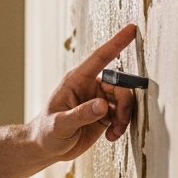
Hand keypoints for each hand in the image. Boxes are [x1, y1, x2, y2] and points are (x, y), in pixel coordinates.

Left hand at [29, 24, 138, 161]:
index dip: (116, 43)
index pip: (100, 58)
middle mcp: (89, 87)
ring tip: (114, 132)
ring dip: (124, 117)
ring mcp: (98, 100)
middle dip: (124, 103)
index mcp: (76, 81)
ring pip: (124, 100)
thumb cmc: (46, 132)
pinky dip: (122, 126)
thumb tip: (102, 105)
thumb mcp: (60, 125)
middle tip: (119, 122)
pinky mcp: (104, 114)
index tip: (131, 29)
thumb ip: (80, 115)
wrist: (46, 147)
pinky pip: (122, 114)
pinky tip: (112, 136)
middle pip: (120, 85)